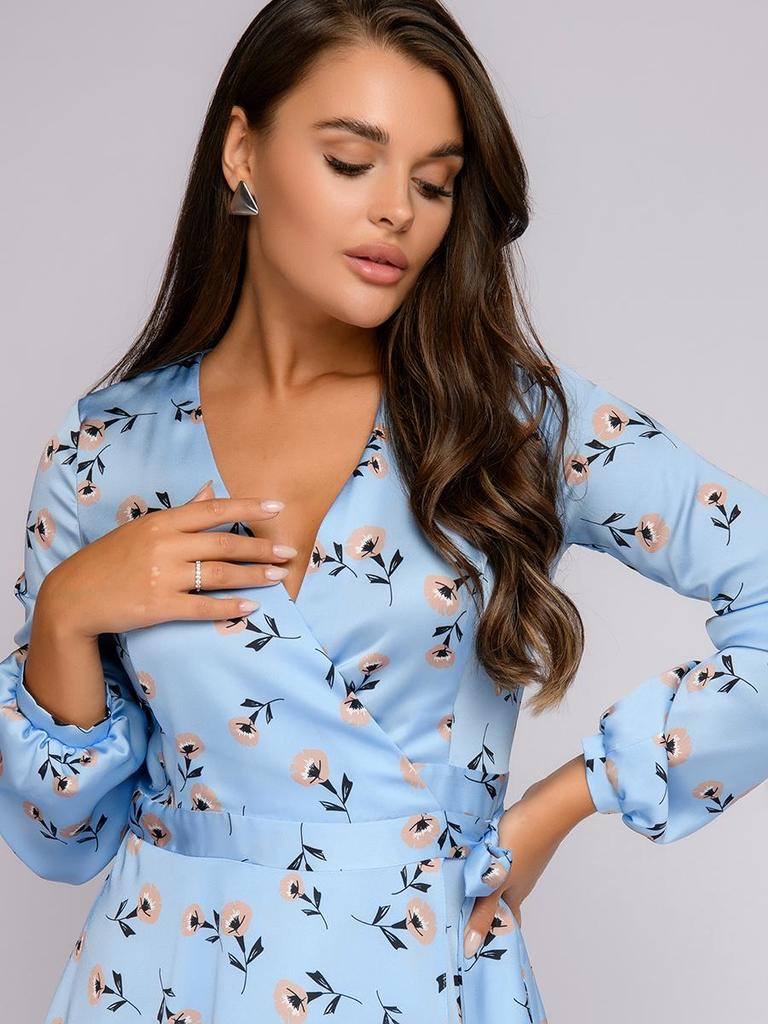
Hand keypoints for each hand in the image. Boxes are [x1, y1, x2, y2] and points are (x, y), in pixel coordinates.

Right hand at [41, 481, 295, 638]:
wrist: (74, 595)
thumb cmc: (111, 559)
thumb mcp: (143, 527)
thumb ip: (181, 512)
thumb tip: (210, 489)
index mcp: (162, 521)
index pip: (213, 509)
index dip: (248, 506)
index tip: (277, 507)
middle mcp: (164, 545)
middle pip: (224, 543)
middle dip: (261, 548)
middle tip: (288, 551)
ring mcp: (162, 576)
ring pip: (219, 574)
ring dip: (254, 576)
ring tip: (278, 577)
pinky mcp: (158, 606)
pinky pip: (202, 607)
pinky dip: (229, 607)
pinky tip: (251, 606)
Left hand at [462, 794, 561, 957]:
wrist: (546, 805)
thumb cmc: (522, 841)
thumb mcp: (496, 879)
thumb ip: (483, 909)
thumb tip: (470, 947)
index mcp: (516, 894)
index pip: (505, 921)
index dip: (491, 931)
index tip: (472, 938)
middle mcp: (521, 879)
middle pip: (500, 898)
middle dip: (481, 904)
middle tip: (456, 908)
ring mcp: (521, 859)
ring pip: (499, 876)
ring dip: (482, 879)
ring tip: (458, 879)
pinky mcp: (518, 841)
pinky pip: (499, 856)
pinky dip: (486, 859)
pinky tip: (473, 852)